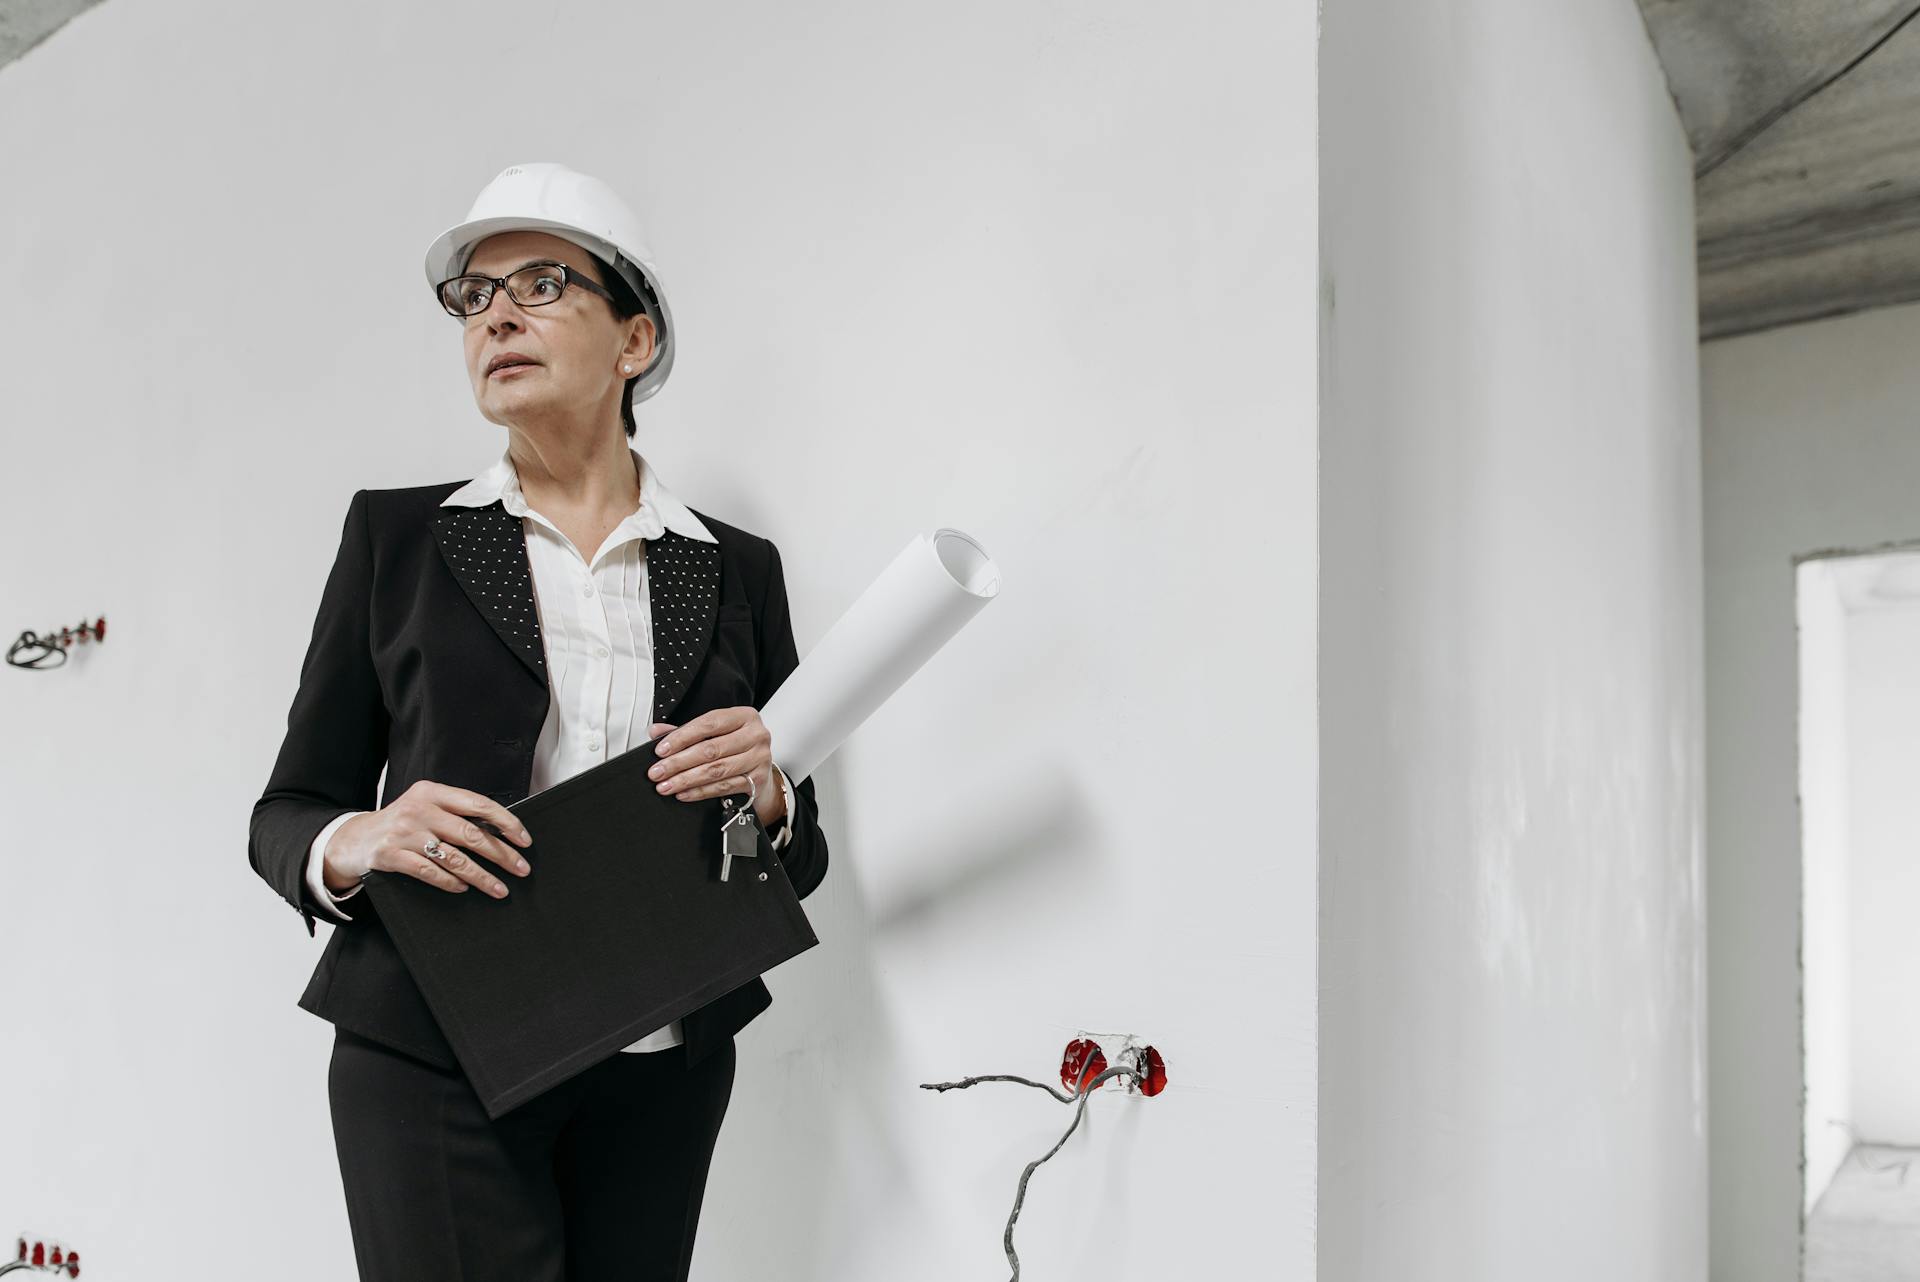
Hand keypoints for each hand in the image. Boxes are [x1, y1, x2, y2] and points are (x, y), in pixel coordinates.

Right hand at [321, 779, 534, 898]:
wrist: (353, 838)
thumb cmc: (400, 824)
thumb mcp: (425, 807)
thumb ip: (455, 813)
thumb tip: (502, 832)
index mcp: (432, 792)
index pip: (479, 804)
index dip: (506, 823)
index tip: (525, 840)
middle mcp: (419, 809)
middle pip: (471, 834)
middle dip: (502, 854)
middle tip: (521, 869)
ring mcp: (403, 832)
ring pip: (454, 857)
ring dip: (482, 876)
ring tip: (499, 889)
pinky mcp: (390, 855)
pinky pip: (429, 872)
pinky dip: (450, 882)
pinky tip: (463, 889)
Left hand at [648, 708, 784, 825]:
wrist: (762, 769)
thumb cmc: (737, 746)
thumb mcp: (716, 732)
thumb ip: (687, 731)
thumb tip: (657, 731)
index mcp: (745, 716)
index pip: (708, 724)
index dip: (681, 737)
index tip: (661, 749)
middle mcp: (756, 735)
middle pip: (711, 750)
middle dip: (679, 762)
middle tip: (658, 771)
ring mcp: (759, 758)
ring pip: (716, 770)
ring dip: (686, 780)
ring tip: (666, 785)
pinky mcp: (758, 780)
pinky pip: (724, 787)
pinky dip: (700, 792)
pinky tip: (684, 793)